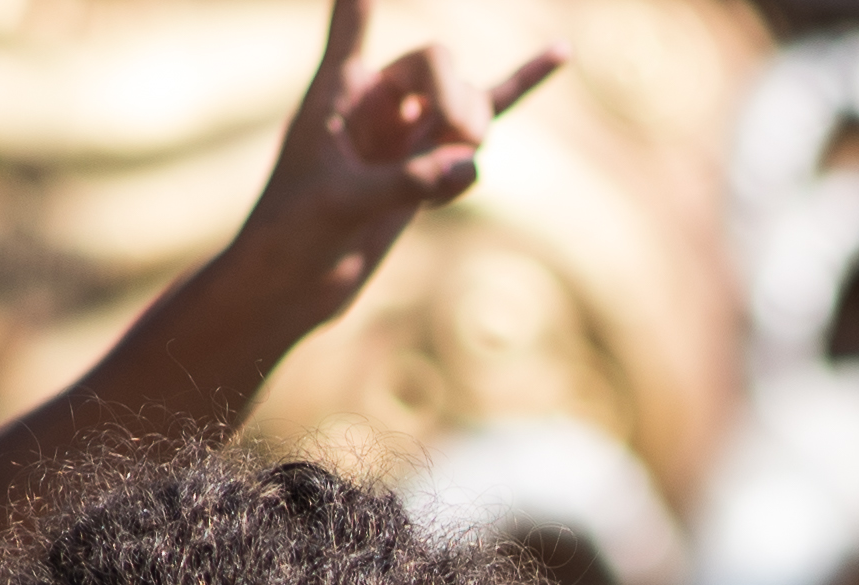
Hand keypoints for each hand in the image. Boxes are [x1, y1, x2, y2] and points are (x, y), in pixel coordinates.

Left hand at [220, 0, 561, 334]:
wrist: (297, 283)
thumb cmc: (297, 234)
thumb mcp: (346, 204)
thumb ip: (409, 182)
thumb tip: (471, 167)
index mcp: (341, 88)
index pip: (356, 17)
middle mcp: (377, 99)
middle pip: (441, 63)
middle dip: (455, 105)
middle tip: (450, 151)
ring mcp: (409, 130)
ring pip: (469, 105)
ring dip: (469, 141)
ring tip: (441, 187)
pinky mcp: (435, 163)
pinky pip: (486, 121)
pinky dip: (522, 86)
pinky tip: (561, 52)